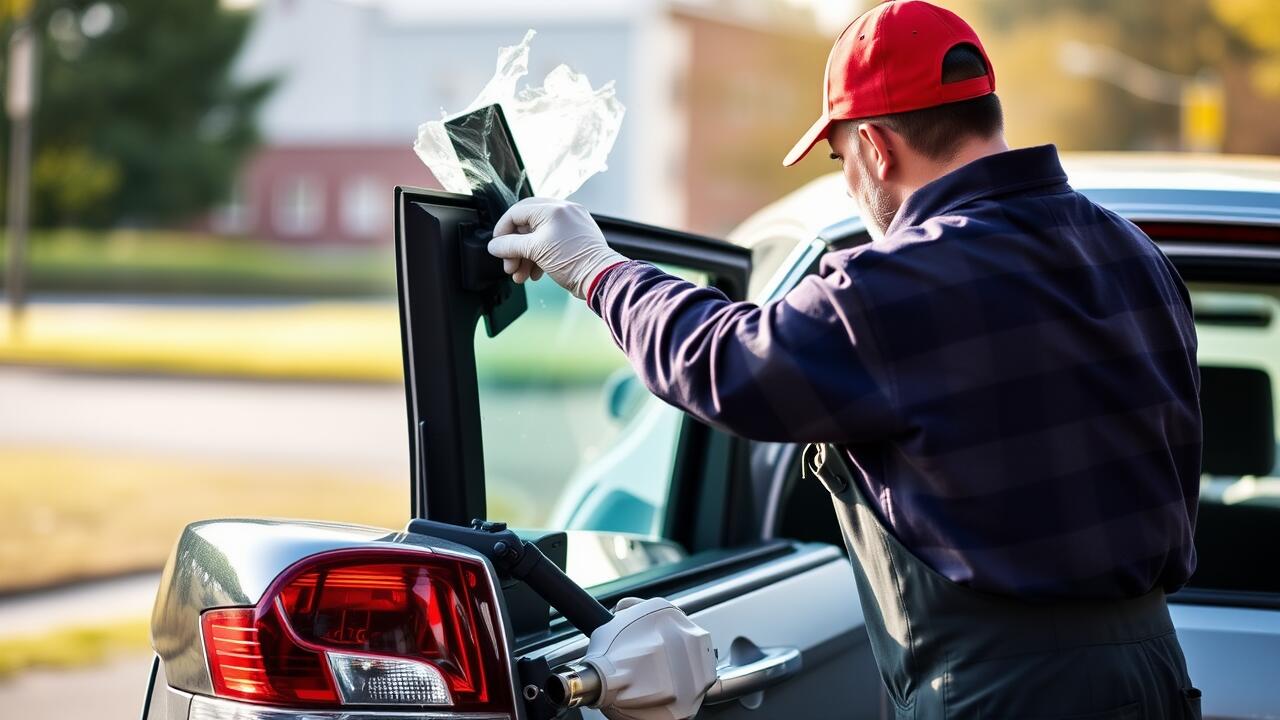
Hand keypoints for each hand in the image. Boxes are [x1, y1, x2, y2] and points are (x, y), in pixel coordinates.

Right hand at [488, 198, 628, 299]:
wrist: (601, 277)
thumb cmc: (572, 261)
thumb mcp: (535, 251)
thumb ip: (510, 246)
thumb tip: (494, 246)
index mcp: (552, 209)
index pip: (516, 212)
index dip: (502, 230)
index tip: (497, 247)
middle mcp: (563, 210)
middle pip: (526, 225)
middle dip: (514, 248)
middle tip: (509, 266)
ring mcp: (571, 222)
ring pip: (538, 236)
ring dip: (525, 256)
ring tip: (520, 276)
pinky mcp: (576, 236)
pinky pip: (551, 242)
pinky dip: (540, 256)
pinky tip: (535, 274)